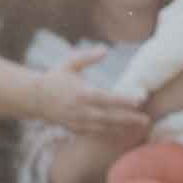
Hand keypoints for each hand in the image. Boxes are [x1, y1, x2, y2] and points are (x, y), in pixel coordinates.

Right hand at [34, 49, 150, 136]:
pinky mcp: (76, 129)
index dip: (124, 100)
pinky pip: (96, 133)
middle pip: (110, 116)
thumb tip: (106, 50)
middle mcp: (81, 110)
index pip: (108, 98)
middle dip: (129, 119)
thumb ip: (88, 57)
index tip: (140, 100)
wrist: (35, 98)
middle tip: (147, 120)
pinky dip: (110, 133)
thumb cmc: (55, 78)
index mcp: (82, 93)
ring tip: (140, 127)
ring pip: (105, 127)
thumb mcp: (70, 63)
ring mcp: (78, 122)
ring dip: (123, 127)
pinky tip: (122, 132)